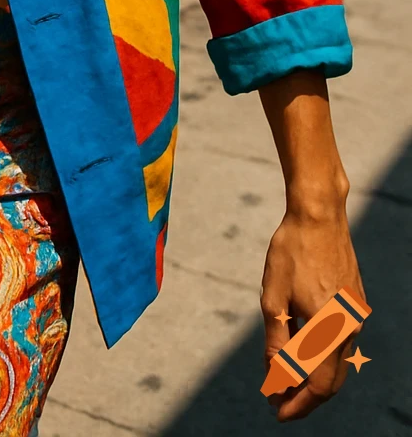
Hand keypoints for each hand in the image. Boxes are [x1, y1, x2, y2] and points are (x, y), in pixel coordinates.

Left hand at [260, 200, 364, 421]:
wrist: (318, 217)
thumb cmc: (291, 253)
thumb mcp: (273, 298)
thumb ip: (275, 340)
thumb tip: (273, 374)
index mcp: (329, 329)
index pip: (318, 385)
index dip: (298, 402)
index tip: (278, 411)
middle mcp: (349, 328)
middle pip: (331, 380)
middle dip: (305, 396)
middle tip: (279, 401)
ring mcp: (355, 316)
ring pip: (336, 361)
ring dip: (313, 374)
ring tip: (283, 377)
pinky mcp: (354, 304)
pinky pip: (340, 341)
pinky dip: (321, 354)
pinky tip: (298, 348)